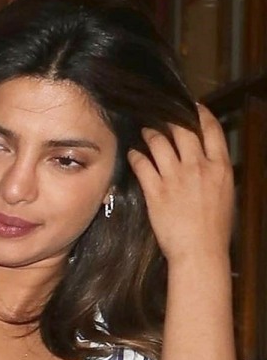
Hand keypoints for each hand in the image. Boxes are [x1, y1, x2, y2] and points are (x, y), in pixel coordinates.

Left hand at [128, 106, 234, 265]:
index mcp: (220, 166)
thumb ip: (217, 174)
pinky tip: (132, 153)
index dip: (200, 113)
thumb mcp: (226, 195)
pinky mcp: (156, 193)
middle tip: (161, 115)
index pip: (211, 129)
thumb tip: (210, 162)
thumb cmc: (214, 231)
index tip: (192, 107)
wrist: (199, 252)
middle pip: (183, 130)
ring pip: (160, 143)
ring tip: (145, 131)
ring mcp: (176, 178)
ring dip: (151, 133)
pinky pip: (143, 166)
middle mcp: (198, 167)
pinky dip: (136, 156)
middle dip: (171, 118)